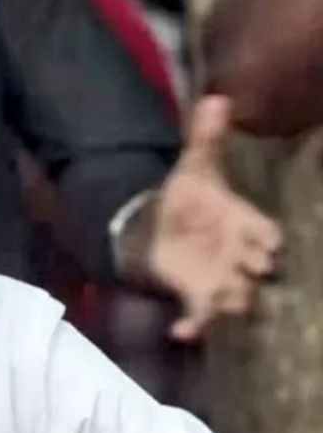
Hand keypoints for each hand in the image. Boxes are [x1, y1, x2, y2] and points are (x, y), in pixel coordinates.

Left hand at [147, 96, 282, 340]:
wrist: (166, 226)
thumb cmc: (190, 198)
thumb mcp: (195, 166)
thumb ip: (205, 137)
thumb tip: (216, 98)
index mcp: (245, 223)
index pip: (268, 234)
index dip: (266, 238)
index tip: (267, 243)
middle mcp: (240, 255)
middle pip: (260, 271)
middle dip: (256, 271)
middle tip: (251, 271)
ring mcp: (222, 279)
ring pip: (239, 298)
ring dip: (233, 302)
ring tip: (224, 304)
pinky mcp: (198, 296)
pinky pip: (201, 318)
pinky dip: (193, 327)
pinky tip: (179, 333)